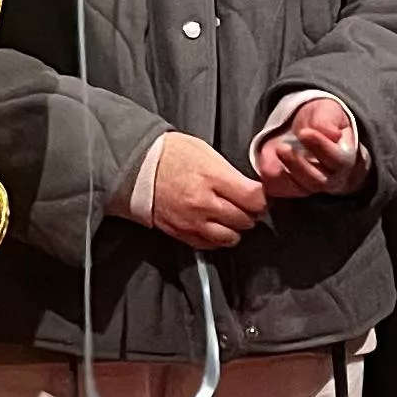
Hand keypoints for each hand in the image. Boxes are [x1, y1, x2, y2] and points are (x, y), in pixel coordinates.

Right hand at [143, 137, 270, 249]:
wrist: (135, 166)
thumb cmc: (169, 154)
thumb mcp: (205, 151)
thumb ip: (230, 172)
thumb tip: (250, 189)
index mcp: (211, 178)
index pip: (254, 199)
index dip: (261, 198)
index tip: (258, 195)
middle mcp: (203, 203)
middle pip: (245, 219)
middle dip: (249, 212)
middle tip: (243, 204)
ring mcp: (191, 221)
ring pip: (230, 237)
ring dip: (235, 228)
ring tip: (229, 216)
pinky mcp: (180, 232)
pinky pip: (209, 245)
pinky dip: (216, 238)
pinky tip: (213, 225)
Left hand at [255, 95, 363, 199]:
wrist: (308, 131)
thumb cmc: (323, 122)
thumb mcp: (328, 112)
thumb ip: (329, 121)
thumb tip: (333, 134)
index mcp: (347, 158)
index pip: (338, 160)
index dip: (322, 147)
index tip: (304, 133)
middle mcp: (331, 177)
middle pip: (319, 180)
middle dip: (300, 164)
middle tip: (283, 147)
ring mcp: (311, 185)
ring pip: (301, 188)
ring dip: (286, 172)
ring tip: (277, 150)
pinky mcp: (291, 188)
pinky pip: (282, 190)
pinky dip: (272, 179)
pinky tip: (265, 160)